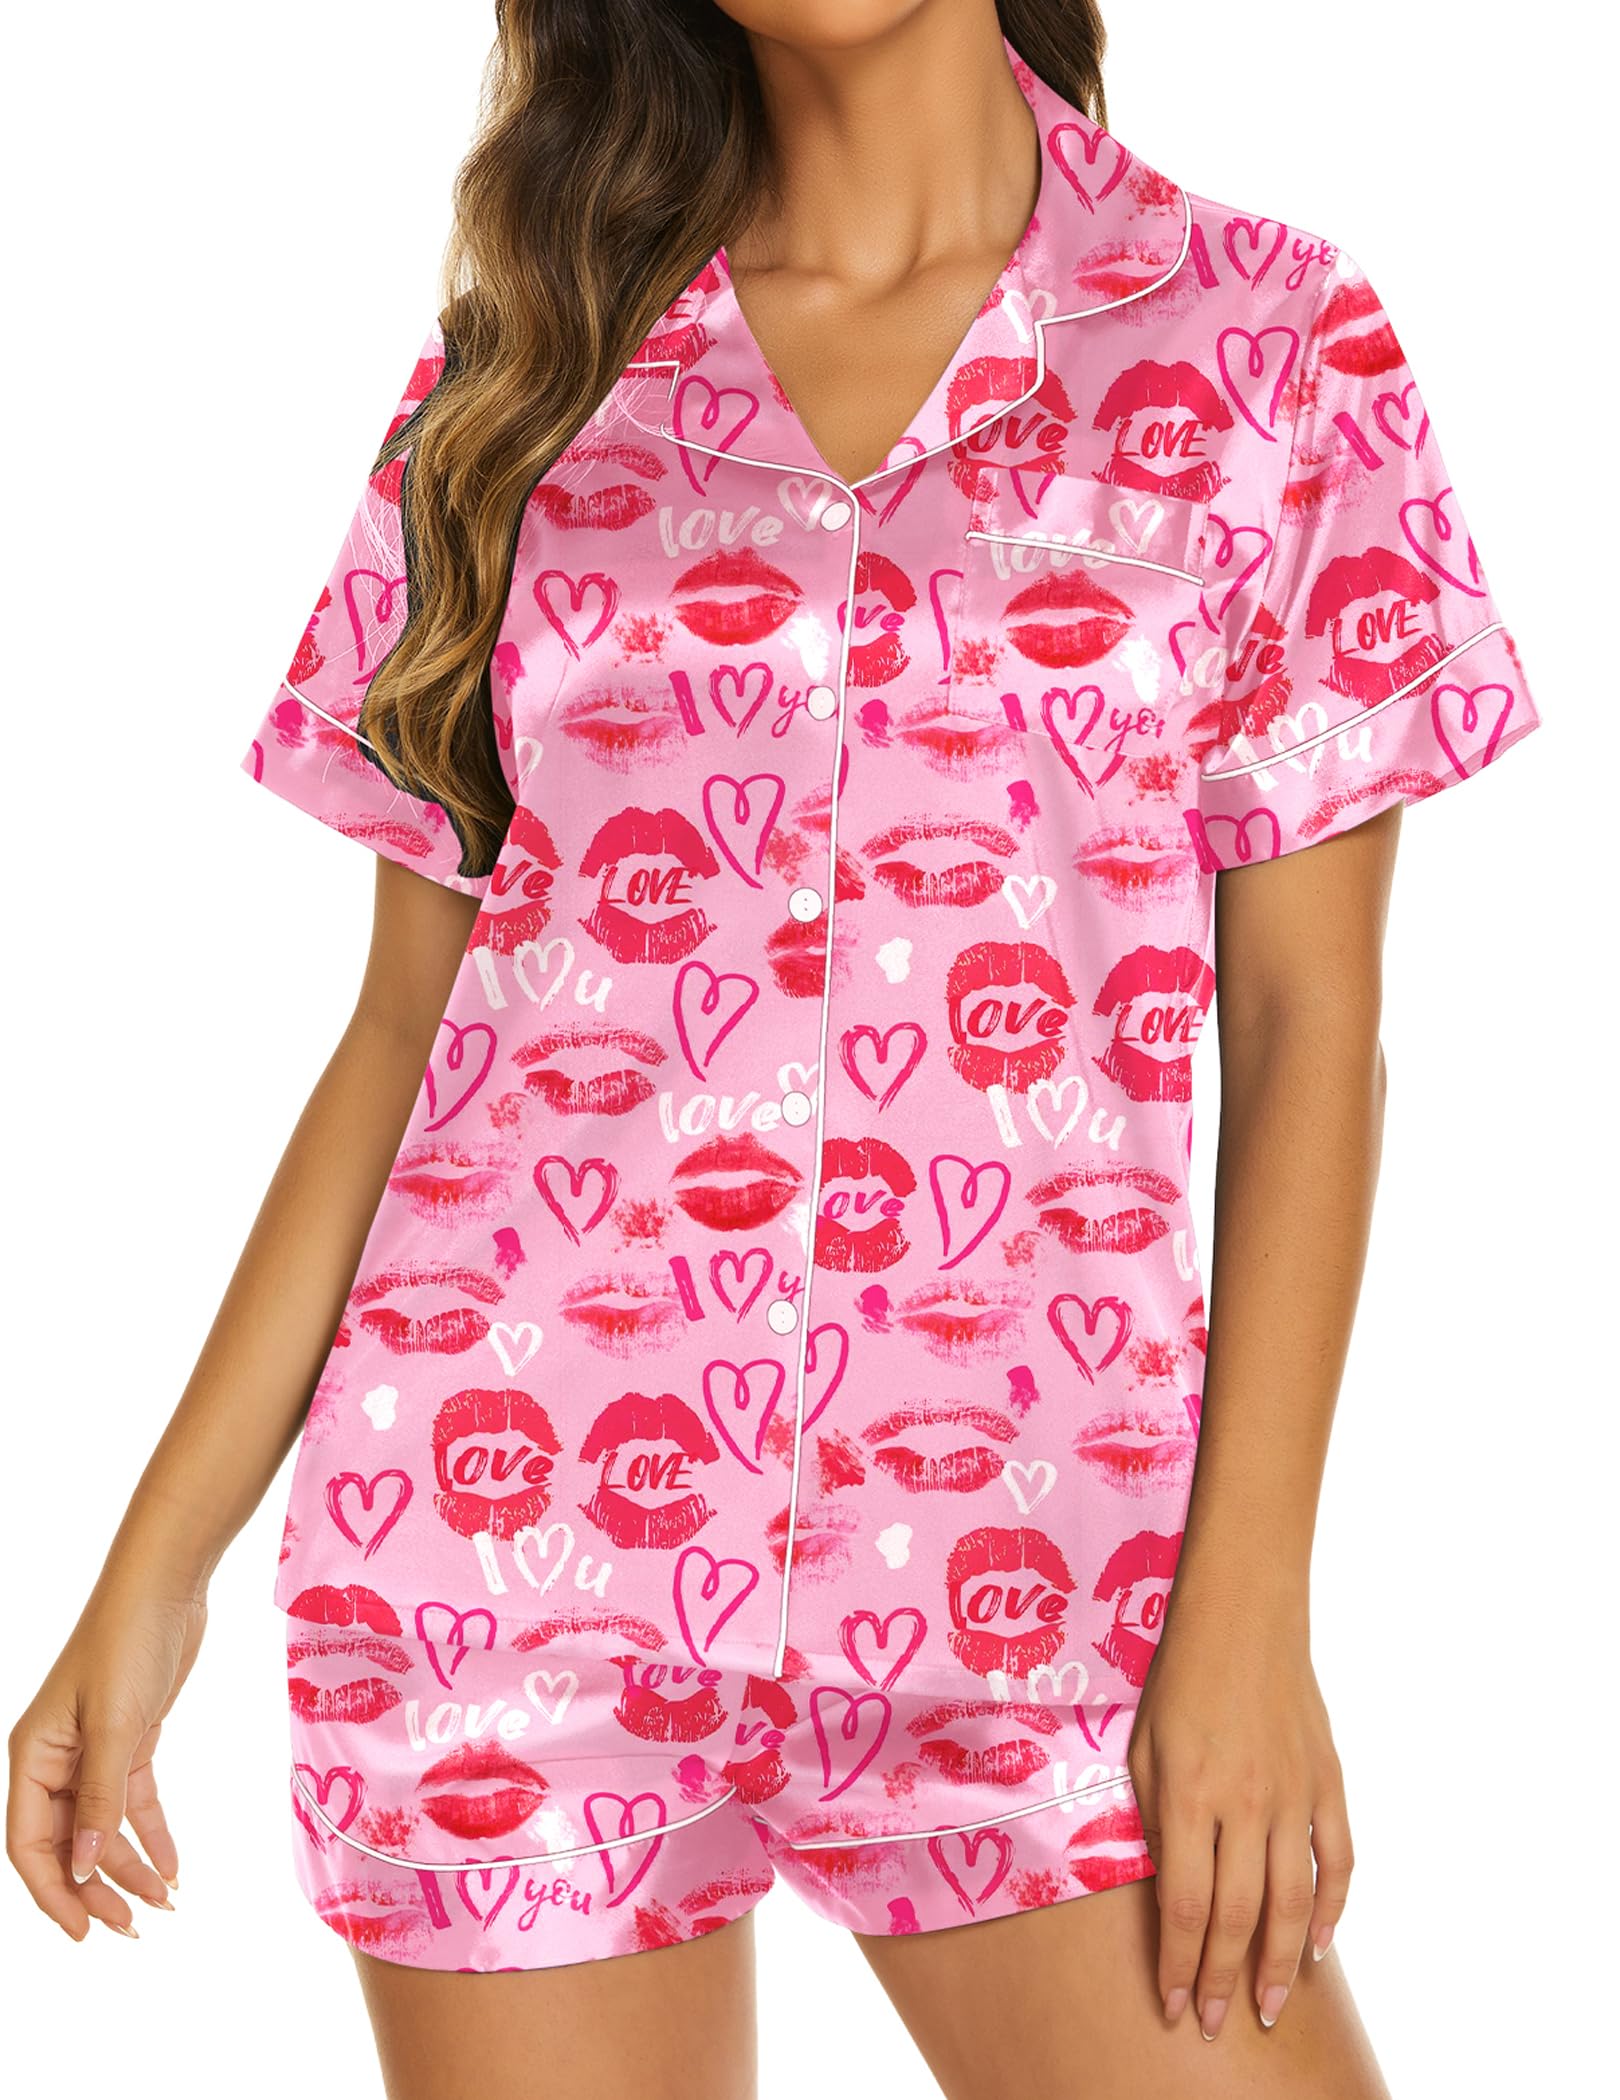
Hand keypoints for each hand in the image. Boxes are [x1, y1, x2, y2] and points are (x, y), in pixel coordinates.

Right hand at [7, 1587, 207, 1940]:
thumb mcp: (115, 1725)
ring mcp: (91, 1750)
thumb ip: (99, 1799)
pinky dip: (150, 1834)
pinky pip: (132, 1801)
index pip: (30, 1844)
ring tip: (164, 1904)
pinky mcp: (128, 1738)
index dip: (54, 1892)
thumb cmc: (127, 1642)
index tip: (85, 1932)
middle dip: (96, 1889)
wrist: (165, 1585)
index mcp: (31, 1757)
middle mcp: (54, 1759)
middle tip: (133, 1928)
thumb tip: (83, 1868)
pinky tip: (173, 1866)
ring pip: (102, 1827)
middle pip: (66, 1843)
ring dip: (128, 1867)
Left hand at [1126, 1592, 1353, 2039]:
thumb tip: (1164, 1888)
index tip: (1172, 2002)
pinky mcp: (1327, 1782)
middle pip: (1236, 1916)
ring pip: (1291, 1902)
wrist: (1244, 1614)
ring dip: (1276, 1964)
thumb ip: (1154, 1818)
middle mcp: (1245, 1804)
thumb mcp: (1144, 1745)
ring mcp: (1294, 1795)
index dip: (1178, 1962)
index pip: (1184, 1904)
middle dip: (1221, 1978)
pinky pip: (1338, 1861)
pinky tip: (1317, 1947)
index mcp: (1189, 1794)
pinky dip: (1332, 1910)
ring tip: (1264, 2008)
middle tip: (1215, 2024)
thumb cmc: (1179, 1676)